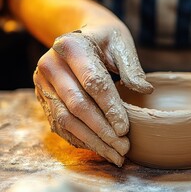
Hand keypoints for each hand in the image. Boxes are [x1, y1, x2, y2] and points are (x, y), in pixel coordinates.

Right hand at [34, 22, 152, 165]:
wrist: (81, 36)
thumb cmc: (106, 39)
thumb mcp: (121, 44)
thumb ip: (131, 68)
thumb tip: (145, 91)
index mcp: (71, 46)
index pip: (93, 83)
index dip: (110, 108)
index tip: (125, 129)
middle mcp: (51, 65)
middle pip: (77, 106)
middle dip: (102, 131)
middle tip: (124, 148)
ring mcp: (43, 83)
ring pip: (66, 120)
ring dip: (92, 141)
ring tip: (116, 155)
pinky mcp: (44, 98)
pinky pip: (60, 124)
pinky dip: (80, 140)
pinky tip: (99, 149)